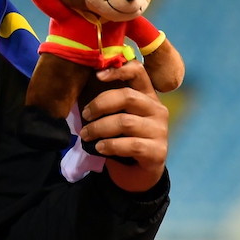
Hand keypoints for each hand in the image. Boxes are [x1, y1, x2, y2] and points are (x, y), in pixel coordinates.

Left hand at [78, 61, 168, 192]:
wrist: (137, 169)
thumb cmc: (122, 135)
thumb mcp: (116, 114)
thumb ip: (106, 100)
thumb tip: (79, 85)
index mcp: (146, 94)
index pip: (138, 71)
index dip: (118, 69)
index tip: (97, 75)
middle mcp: (157, 109)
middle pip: (128, 96)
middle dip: (100, 105)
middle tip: (84, 115)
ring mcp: (160, 130)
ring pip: (125, 122)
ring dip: (99, 128)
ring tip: (85, 134)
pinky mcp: (158, 151)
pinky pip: (131, 145)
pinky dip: (110, 145)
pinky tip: (99, 147)